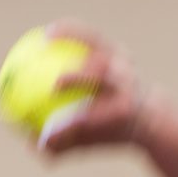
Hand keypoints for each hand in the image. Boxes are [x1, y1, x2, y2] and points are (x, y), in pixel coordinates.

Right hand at [36, 23, 155, 158]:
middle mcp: (125, 85)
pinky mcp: (119, 49)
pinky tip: (47, 33)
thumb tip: (33, 144)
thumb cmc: (108, 132)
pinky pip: (90, 36)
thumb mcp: (89, 142)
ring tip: (45, 38)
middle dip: (81, 80)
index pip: (93, 118)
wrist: (144, 114)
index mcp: (120, 113)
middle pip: (102, 77)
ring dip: (74, 40)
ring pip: (97, 47)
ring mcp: (123, 64)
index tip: (48, 134)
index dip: (71, 125)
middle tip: (54, 85)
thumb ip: (63, 144)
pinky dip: (70, 31)